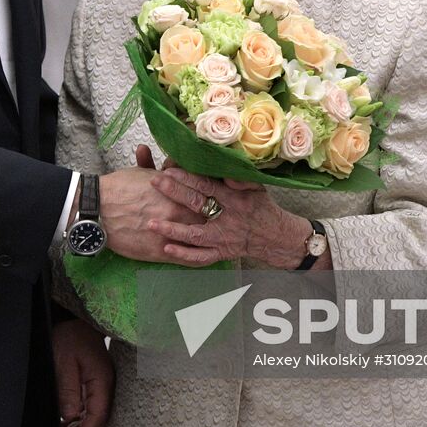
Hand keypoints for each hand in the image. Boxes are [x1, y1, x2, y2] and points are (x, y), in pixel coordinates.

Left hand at [52, 317, 112, 426]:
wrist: (77, 319)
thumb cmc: (71, 336)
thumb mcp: (63, 362)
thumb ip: (68, 389)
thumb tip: (70, 416)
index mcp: (101, 380)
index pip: (97, 415)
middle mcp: (106, 384)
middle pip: (99, 418)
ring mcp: (102, 383)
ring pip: (95, 412)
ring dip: (81, 426)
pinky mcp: (96, 381)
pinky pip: (92, 404)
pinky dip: (81, 415)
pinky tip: (68, 421)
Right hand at [98, 167, 205, 261]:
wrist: (97, 210)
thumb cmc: (118, 189)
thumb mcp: (142, 174)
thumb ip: (160, 168)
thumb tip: (168, 160)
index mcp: (176, 192)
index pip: (205, 196)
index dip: (211, 198)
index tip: (215, 201)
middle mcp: (177, 213)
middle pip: (208, 218)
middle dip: (213, 219)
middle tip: (221, 221)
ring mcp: (170, 234)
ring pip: (199, 239)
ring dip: (207, 239)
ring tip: (213, 239)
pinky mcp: (160, 252)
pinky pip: (186, 258)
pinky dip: (195, 257)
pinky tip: (202, 256)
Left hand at [147, 167, 314, 268]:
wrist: (276, 238)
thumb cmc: (262, 207)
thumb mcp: (256, 187)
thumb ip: (240, 178)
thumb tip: (225, 170)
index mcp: (236, 199)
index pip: (207, 186)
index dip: (187, 177)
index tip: (168, 169)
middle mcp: (228, 219)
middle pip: (197, 205)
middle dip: (174, 193)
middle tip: (154, 182)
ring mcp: (223, 239)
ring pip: (195, 235)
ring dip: (172, 230)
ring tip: (151, 223)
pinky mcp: (221, 254)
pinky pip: (200, 257)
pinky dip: (183, 255)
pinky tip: (166, 249)